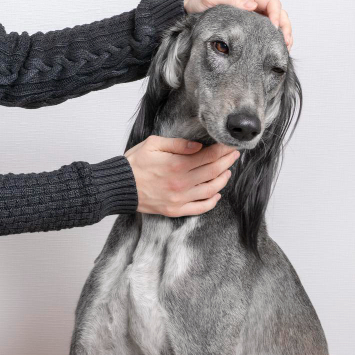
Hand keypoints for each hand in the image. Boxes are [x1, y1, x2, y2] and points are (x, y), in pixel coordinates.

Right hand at [124, 136, 239, 216]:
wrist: (120, 186)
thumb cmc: (134, 163)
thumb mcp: (153, 144)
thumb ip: (177, 144)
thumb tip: (198, 147)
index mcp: (177, 164)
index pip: (208, 156)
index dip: (222, 150)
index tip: (230, 146)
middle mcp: (181, 182)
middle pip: (213, 172)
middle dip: (227, 162)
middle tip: (234, 155)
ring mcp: (180, 198)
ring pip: (211, 190)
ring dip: (223, 180)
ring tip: (227, 172)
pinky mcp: (176, 210)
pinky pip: (200, 208)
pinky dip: (212, 201)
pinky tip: (216, 194)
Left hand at [183, 0, 292, 50]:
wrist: (192, 11)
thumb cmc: (201, 3)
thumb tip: (251, 5)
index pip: (272, 3)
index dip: (276, 15)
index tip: (273, 27)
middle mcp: (255, 5)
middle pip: (280, 14)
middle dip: (285, 27)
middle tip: (285, 42)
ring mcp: (254, 17)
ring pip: (277, 24)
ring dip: (284, 35)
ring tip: (285, 48)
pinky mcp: (251, 28)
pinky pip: (267, 33)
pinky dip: (274, 40)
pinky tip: (276, 50)